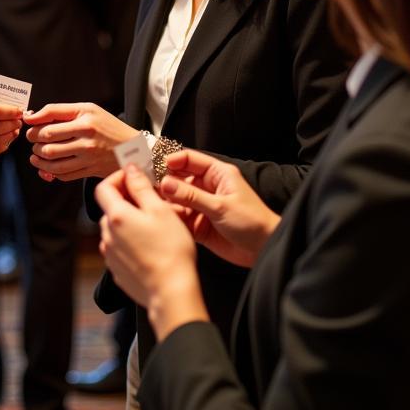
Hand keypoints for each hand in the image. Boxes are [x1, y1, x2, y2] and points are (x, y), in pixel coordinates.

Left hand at [24, 102, 137, 180]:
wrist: (133, 149)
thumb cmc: (108, 126)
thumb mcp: (89, 109)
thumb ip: (61, 111)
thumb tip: (33, 116)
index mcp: (85, 119)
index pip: (50, 118)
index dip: (33, 120)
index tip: (27, 121)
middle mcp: (86, 138)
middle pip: (47, 139)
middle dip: (33, 139)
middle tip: (32, 138)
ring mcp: (87, 156)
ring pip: (51, 159)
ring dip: (38, 157)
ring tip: (36, 153)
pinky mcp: (88, 171)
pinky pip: (62, 174)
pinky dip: (49, 171)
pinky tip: (46, 166)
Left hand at [95, 165, 207, 339]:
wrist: (171, 293)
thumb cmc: (170, 251)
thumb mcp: (160, 210)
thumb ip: (141, 187)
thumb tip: (130, 169)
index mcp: (116, 216)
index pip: (103, 187)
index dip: (118, 178)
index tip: (134, 177)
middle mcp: (107, 235)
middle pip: (110, 208)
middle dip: (127, 200)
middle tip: (150, 201)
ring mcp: (110, 255)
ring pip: (116, 229)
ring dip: (129, 222)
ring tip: (154, 226)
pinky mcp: (117, 270)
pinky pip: (120, 248)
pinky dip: (131, 241)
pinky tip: (151, 246)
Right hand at [157, 149, 280, 267]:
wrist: (264, 249)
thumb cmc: (253, 222)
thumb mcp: (221, 206)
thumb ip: (192, 196)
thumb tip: (166, 183)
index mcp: (217, 174)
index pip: (190, 159)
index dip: (172, 160)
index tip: (155, 165)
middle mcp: (207, 187)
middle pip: (179, 179)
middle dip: (164, 181)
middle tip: (145, 184)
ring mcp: (202, 205)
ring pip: (177, 199)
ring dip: (166, 201)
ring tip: (150, 203)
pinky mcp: (198, 223)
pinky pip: (180, 217)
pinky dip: (171, 218)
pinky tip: (161, 219)